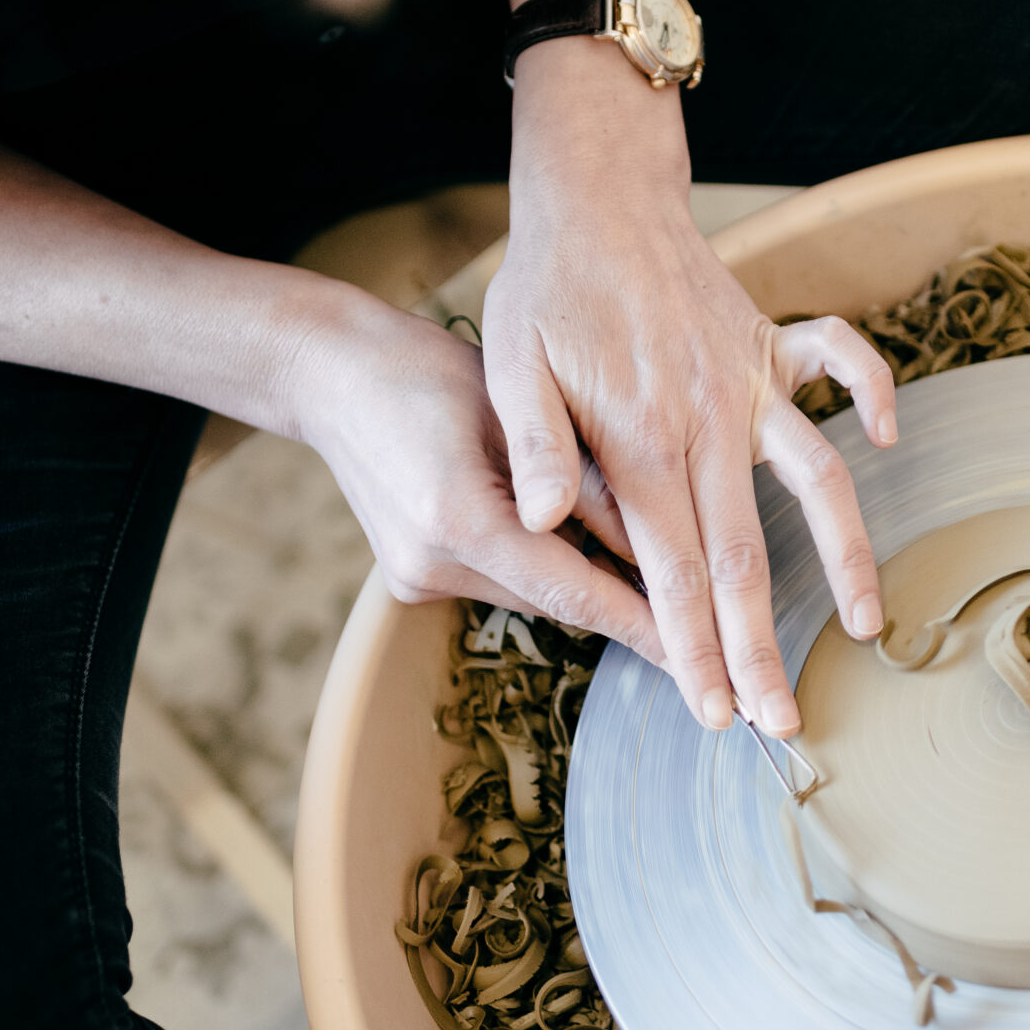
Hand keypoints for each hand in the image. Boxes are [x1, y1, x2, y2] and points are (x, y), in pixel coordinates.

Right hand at [285, 286, 661, 657]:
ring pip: (531, 595)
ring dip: (579, 578)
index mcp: (458, 520)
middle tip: (694, 605)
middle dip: (623, 602)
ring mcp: (415, 579)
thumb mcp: (520, 408)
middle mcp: (431, 564)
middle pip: (557, 601)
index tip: (696, 657)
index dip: (642, 627)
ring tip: (638, 548)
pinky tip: (561, 526)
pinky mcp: (411, 579)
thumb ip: (581, 480)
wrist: (333, 377)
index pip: (574, 592)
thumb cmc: (429, 372)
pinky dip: (538, 564)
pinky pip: (500, 582)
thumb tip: (657, 544)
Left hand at [482, 50, 896, 735]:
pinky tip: (884, 442)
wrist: (596, 196)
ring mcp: (748, 382)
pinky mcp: (769, 345)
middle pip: (745, 556)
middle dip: (764, 647)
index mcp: (642, 442)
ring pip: (816, 482)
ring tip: (869, 625)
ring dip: (847, 558)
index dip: (697, 649)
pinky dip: (874, 394)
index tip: (717, 711)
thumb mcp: (509, 362)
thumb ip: (532, 443)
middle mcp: (709, 420)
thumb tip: (538, 519)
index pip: (675, 572)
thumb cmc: (546, 289)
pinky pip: (843, 363)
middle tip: (785, 723)